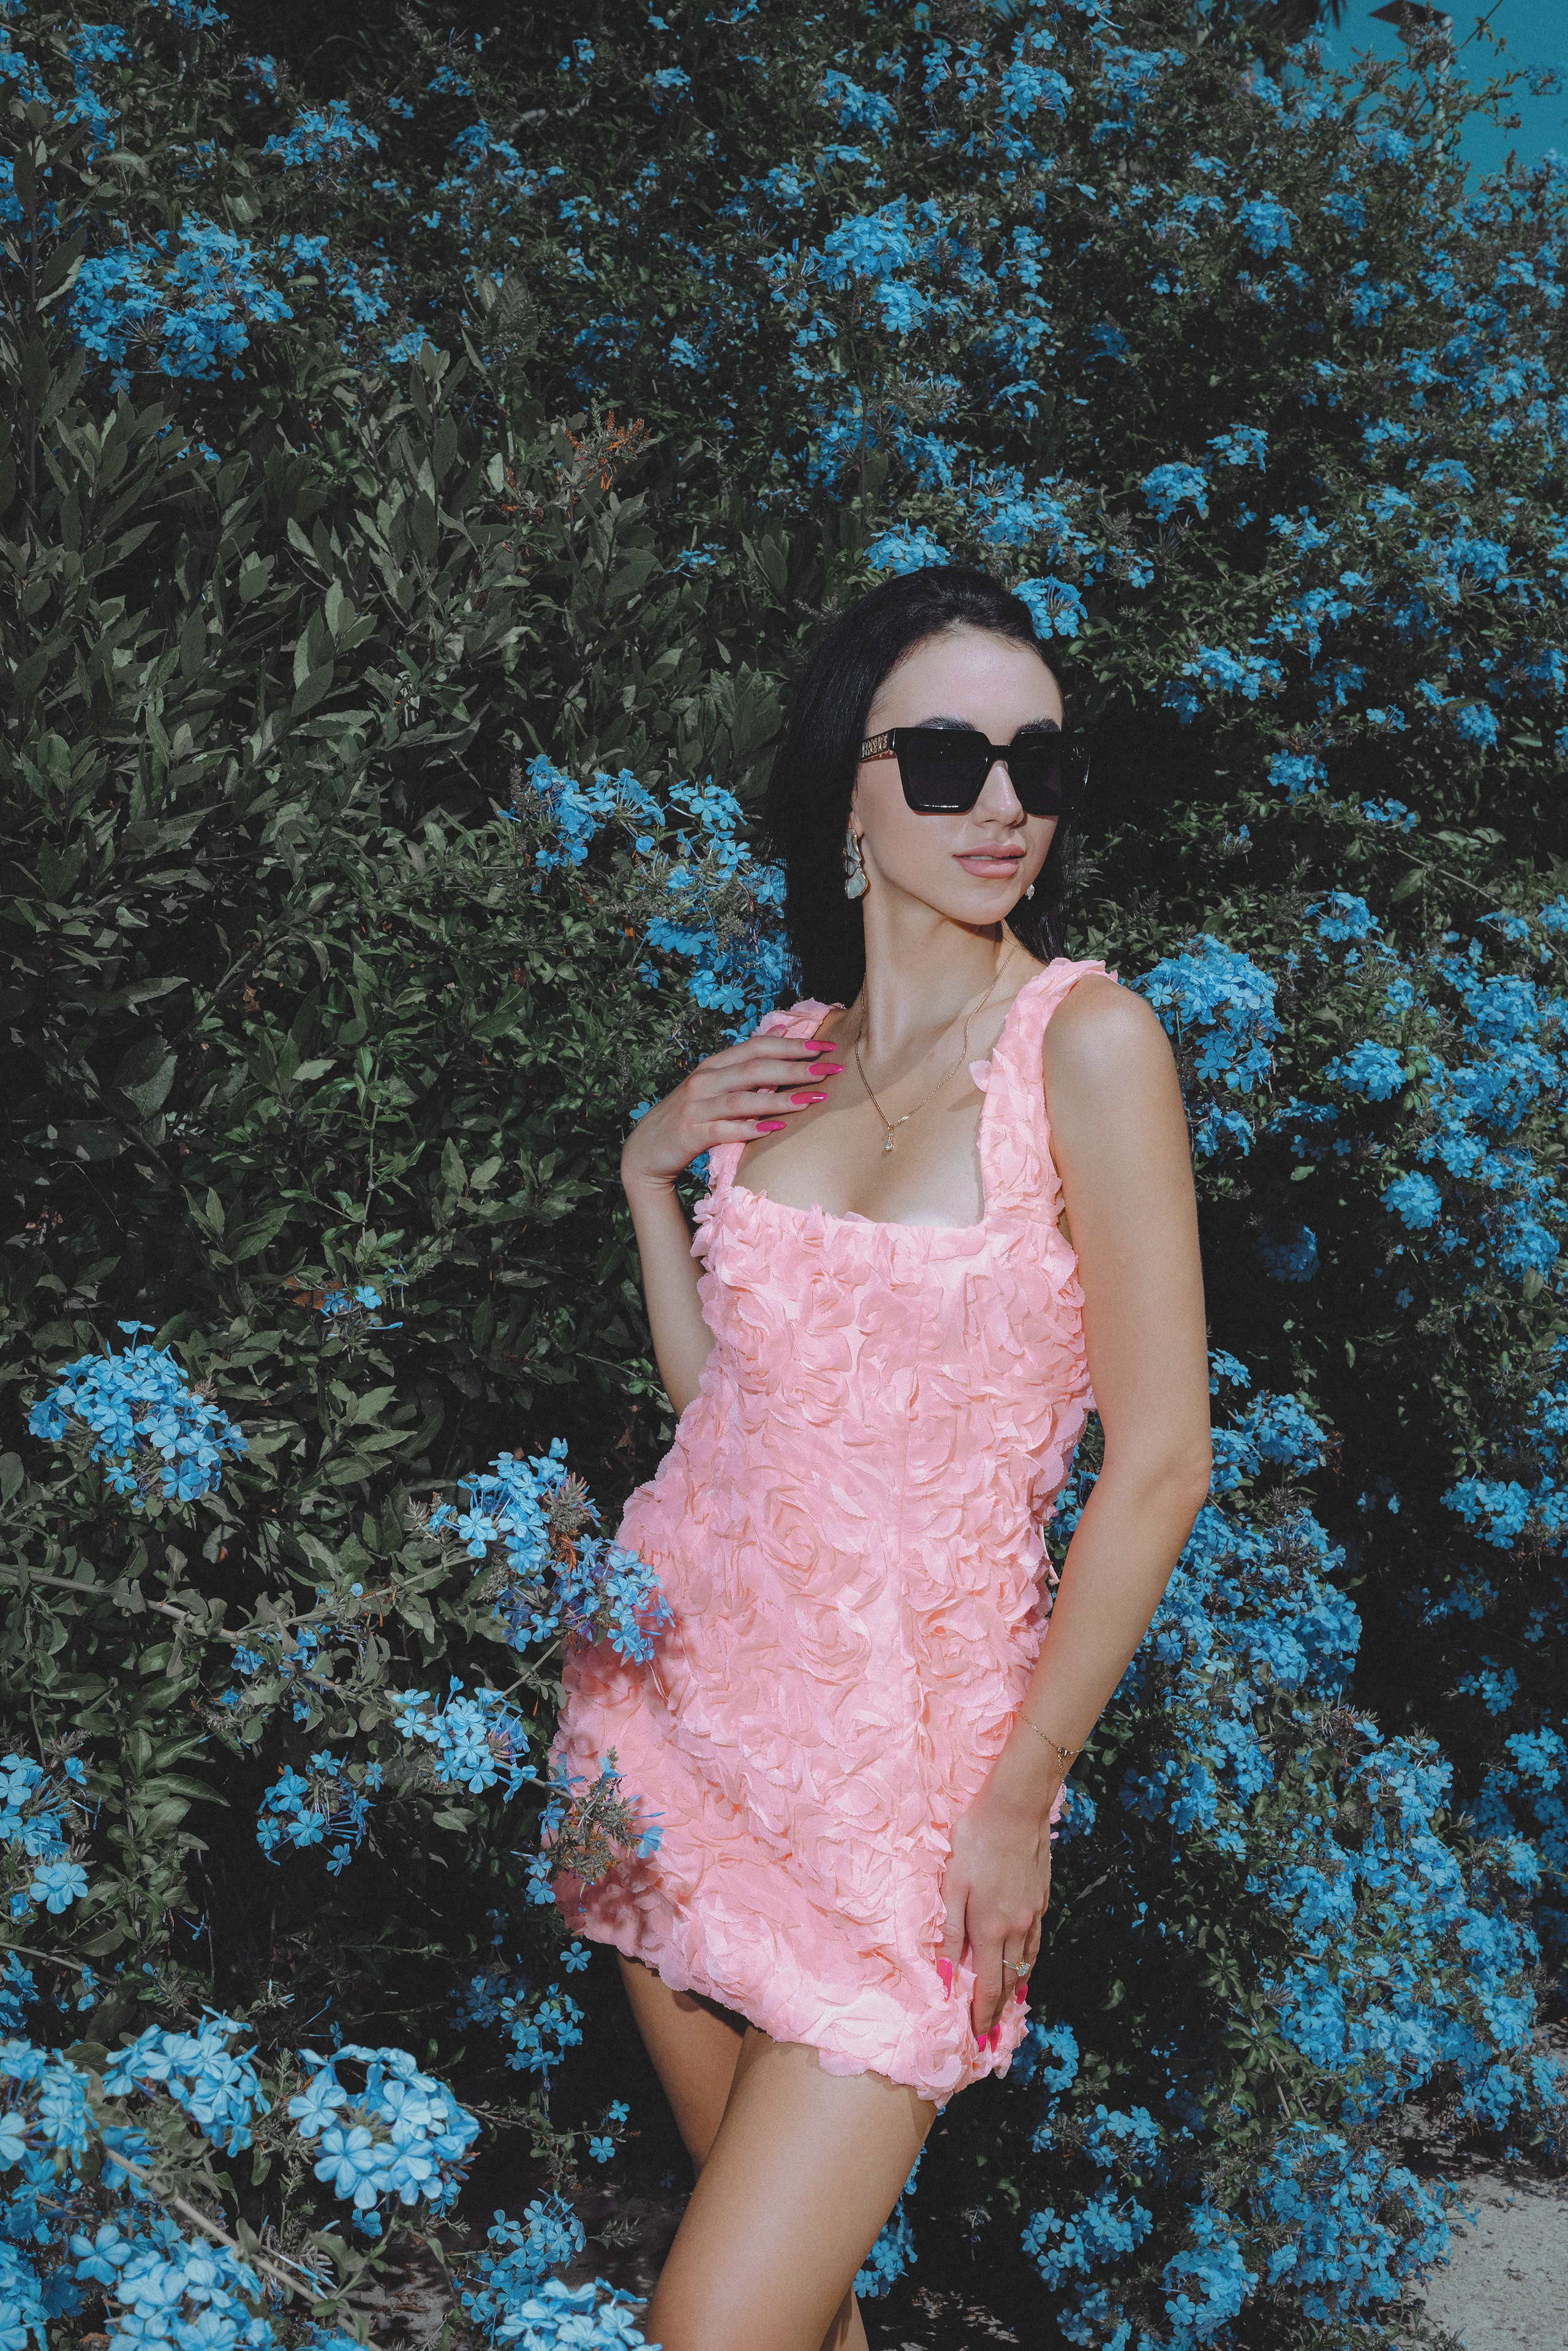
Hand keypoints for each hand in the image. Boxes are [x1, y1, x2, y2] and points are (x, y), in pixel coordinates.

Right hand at [620, 1028, 843, 1194]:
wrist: (646, 1150)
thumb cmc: (690, 1116)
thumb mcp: (715, 1086)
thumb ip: (746, 1067)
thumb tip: (784, 1038)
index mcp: (714, 1065)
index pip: (757, 1046)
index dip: (792, 1045)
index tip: (826, 1046)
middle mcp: (705, 1080)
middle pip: (755, 1068)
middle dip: (796, 1067)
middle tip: (831, 1070)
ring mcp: (696, 1106)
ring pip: (744, 1098)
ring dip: (781, 1098)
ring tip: (813, 1098)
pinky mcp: (691, 1133)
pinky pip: (725, 1130)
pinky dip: (751, 1128)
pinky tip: (776, 1129)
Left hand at [938, 1770, 1053, 2044]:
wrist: (1015, 1809)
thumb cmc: (975, 1841)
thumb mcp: (951, 1885)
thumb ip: (949, 1932)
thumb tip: (944, 1975)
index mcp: (990, 1928)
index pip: (987, 1985)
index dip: (982, 2014)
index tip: (978, 2039)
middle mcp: (1017, 1928)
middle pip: (1009, 1982)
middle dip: (999, 2012)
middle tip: (993, 2037)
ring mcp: (1033, 1915)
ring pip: (1026, 1964)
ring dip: (1015, 1990)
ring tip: (1007, 2010)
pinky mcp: (1042, 1900)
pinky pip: (1036, 1942)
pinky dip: (1029, 1963)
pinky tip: (1024, 1965)